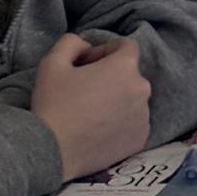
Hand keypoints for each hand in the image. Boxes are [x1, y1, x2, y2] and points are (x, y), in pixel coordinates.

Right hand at [31, 30, 153, 180]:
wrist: (52, 152)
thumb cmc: (53, 104)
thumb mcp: (52, 62)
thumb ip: (72, 43)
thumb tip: (86, 46)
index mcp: (125, 67)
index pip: (125, 46)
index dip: (104, 50)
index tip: (85, 64)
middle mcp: (142, 89)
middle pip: (129, 74)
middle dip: (109, 75)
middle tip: (83, 89)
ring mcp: (144, 117)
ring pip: (132, 99)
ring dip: (116, 99)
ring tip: (89, 112)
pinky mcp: (140, 140)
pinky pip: (133, 123)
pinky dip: (120, 122)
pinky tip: (97, 129)